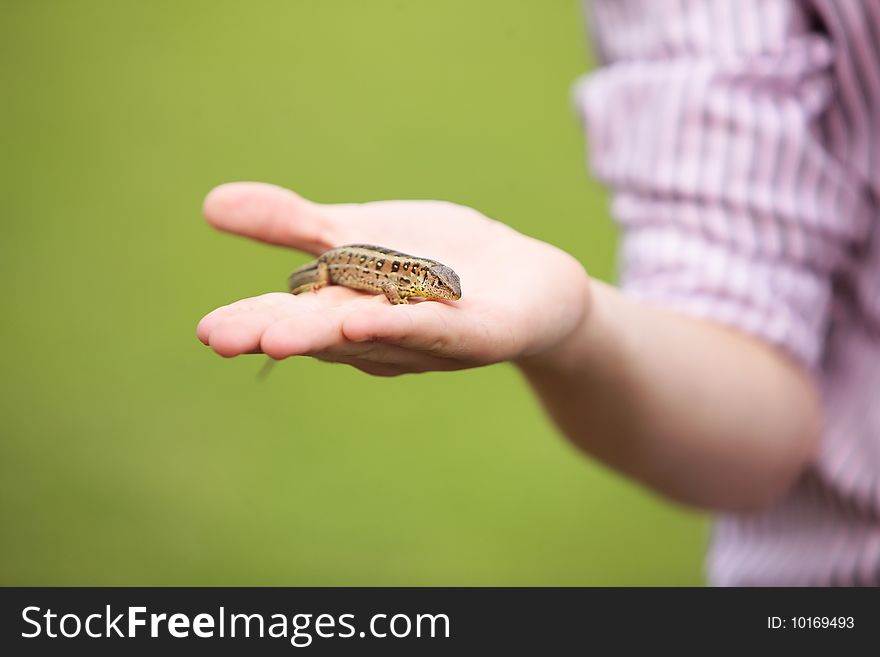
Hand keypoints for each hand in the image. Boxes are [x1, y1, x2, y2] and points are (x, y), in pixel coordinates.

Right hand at [196, 182, 590, 375]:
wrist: (526, 282)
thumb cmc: (436, 261)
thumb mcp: (358, 234)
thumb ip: (292, 223)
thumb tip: (209, 204)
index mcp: (347, 309)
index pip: (293, 316)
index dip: (251, 322)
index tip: (206, 331)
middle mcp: (380, 334)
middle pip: (323, 333)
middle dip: (274, 334)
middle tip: (219, 338)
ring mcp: (429, 339)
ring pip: (373, 336)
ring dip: (327, 336)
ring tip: (279, 338)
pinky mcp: (480, 335)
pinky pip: (439, 330)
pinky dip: (402, 325)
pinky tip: (366, 321)